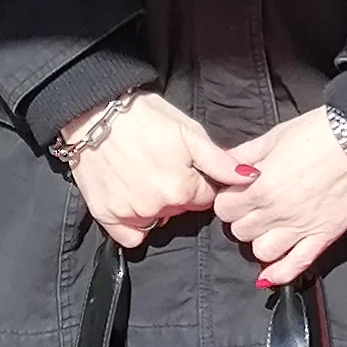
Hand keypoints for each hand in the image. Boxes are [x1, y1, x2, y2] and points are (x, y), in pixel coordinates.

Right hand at [64, 91, 244, 248]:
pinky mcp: (105, 215)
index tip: (186, 166)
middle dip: (179, 193)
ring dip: (157, 205)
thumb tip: (250, 178)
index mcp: (183, 190)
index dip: (199, 182)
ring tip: (144, 176)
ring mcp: (130, 214)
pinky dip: (134, 224)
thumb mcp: (190, 132)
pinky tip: (131, 199)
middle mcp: (158, 208)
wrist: (96, 111)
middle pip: (181, 210)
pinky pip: (130, 235)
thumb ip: (220, 162)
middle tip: (162, 165)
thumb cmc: (146, 117)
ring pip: (157, 220)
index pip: (206, 199)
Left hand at [212, 108, 346, 287]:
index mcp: (259, 188)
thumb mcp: (274, 136)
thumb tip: (224, 160)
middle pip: (240, 231)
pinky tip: (269, 274)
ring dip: (260, 240)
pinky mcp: (323, 237)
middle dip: (243, 218)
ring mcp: (300, 229)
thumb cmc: (318, 132)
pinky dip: (279, 274)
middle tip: (255, 206)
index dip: (229, 199)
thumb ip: (245, 154)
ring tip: (268, 228)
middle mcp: (276, 214)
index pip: (224, 208)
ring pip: (261, 252)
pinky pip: (296, 265)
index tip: (238, 192)